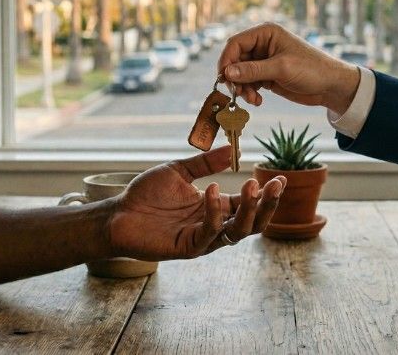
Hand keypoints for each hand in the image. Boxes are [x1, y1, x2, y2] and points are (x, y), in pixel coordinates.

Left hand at [108, 146, 285, 259]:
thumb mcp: (179, 171)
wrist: (118, 214)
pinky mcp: (188, 247)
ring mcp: (203, 238)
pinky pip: (210, 234)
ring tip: (251, 187)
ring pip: (238, 232)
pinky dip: (214, 213)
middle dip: (267, 206)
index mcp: (215, 207)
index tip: (280, 178)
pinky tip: (211, 190)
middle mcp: (214, 225)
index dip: (266, 194)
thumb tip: (232, 149)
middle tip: (272, 185)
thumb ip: (205, 163)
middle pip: (252, 222)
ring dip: (249, 211)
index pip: (249, 204)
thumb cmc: (146, 195)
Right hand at [217, 23, 359, 112]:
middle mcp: (262, 44)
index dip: (226, 60)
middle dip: (235, 78)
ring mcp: (264, 61)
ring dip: (242, 88)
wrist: (331, 86)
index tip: (224, 78)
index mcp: (266, 33)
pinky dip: (249, 92)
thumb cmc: (311, 69)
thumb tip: (227, 72)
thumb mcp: (281, 69)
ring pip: (240, 73)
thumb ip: (252, 70)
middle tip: (238, 93)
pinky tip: (257, 101)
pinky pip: (249, 83)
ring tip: (252, 99)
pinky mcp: (267, 75)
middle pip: (235, 59)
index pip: (236, 43)